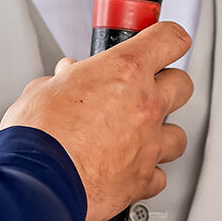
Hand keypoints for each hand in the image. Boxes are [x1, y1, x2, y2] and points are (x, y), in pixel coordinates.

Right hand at [0, 22, 193, 220]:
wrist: (39, 181)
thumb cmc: (39, 136)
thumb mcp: (44, 90)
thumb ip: (64, 80)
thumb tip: (66, 77)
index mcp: (125, 72)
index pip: (168, 39)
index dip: (169, 39)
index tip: (166, 42)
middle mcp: (145, 106)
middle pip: (182, 85)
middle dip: (168, 86)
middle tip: (147, 91)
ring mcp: (148, 145)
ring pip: (178, 136)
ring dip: (161, 135)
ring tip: (137, 136)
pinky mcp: (143, 181)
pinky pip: (158, 176)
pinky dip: (146, 173)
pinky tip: (128, 169)